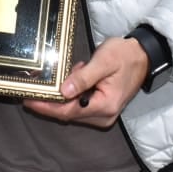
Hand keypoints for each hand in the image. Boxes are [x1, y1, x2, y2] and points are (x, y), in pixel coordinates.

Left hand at [22, 35, 149, 128]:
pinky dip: (72, 93)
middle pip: (69, 113)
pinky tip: (79, 74)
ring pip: (73, 110)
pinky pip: (79, 106)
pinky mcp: (101, 110)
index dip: (47, 107)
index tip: (29, 100)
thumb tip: (63, 91)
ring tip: (75, 70)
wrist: (143, 57)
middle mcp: (104, 116)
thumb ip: (84, 77)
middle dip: (52, 99)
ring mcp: (103, 115)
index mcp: (105, 106)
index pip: (69, 111)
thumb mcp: (103, 61)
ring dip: (64, 94)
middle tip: (41, 81)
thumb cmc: (124, 55)